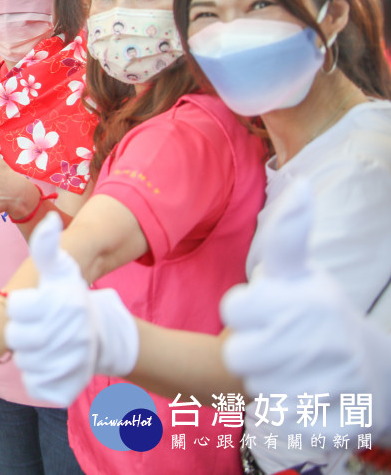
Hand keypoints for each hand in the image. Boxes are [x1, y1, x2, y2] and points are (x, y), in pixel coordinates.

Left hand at [5, 213, 137, 405]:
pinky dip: (40, 377)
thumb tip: (50, 218)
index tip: (36, 304)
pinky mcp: (65, 387)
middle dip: (25, 332)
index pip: (17, 308)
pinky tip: (51, 364)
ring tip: (46, 344)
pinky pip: (37, 385)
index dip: (23, 306)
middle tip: (38, 327)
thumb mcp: (61, 270)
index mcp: (59, 305)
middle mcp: (65, 336)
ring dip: (32, 354)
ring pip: (25, 363)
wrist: (103, 336)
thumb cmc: (73, 299)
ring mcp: (67, 364)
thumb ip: (48, 246)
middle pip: (17, 339)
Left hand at [222, 180, 390, 432]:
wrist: (374, 369)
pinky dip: (288, 416)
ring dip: (267, 383)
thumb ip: (287, 234)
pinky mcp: (337, 420)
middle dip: (250, 352)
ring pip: (259, 390)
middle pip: (238, 355)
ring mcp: (331, 381)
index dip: (241, 312)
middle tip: (272, 345)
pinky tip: (303, 397)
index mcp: (303, 299)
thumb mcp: (301, 271)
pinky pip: (286, 422)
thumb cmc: (319, 312)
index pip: (233, 308)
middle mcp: (317, 338)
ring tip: (288, 368)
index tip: (260, 310)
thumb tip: (300, 184)